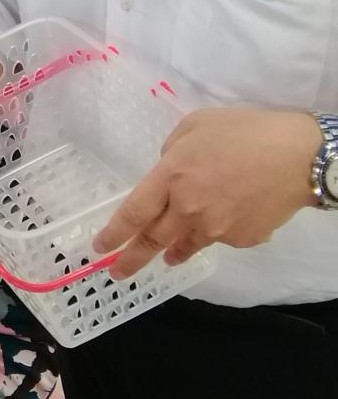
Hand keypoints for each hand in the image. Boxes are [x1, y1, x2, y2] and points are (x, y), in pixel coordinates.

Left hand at [93, 109, 320, 277]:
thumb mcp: (195, 127)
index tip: (100, 248)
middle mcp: (188, 208)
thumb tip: (168, 175)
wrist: (299, 156)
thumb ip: (172, 153)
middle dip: (131, 259)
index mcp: (172, 177)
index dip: (115, 234)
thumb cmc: (244, 132)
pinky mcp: (241, 239)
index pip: (134, 213)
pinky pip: (218, 239)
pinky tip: (222, 220)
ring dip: (169, 252)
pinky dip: (213, 233)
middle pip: (153, 239)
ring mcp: (216, 228)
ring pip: (184, 245)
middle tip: (116, 272)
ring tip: (163, 257)